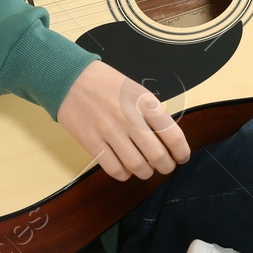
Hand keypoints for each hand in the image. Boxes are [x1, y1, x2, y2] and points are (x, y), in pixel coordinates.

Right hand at [56, 59, 190, 180]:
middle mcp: (129, 118)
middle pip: (157, 155)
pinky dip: (124, 174)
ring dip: (146, 172)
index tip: (182, 157)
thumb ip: (152, 113)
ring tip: (146, 169)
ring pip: (137, 165)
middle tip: (165, 166)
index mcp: (145, 102)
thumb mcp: (136, 90)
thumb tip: (167, 140)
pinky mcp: (91, 142)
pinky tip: (126, 169)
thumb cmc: (107, 84)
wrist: (71, 78)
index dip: (182, 152)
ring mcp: (109, 131)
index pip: (172, 135)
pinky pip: (114, 168)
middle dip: (166, 166)